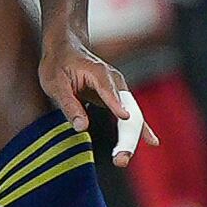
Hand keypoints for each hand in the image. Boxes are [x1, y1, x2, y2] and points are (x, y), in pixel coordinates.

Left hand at [38, 23, 145, 160]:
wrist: (66, 47)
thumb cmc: (58, 63)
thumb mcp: (55, 84)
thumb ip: (69, 104)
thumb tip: (82, 127)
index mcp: (98, 73)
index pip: (109, 90)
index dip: (116, 104)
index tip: (125, 118)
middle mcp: (115, 80)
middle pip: (126, 108)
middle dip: (126, 135)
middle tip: (120, 158)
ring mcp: (119, 89)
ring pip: (132, 115)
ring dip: (130, 138)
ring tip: (123, 159)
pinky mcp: (118, 97)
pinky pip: (131, 115)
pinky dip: (138, 129)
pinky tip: (151, 142)